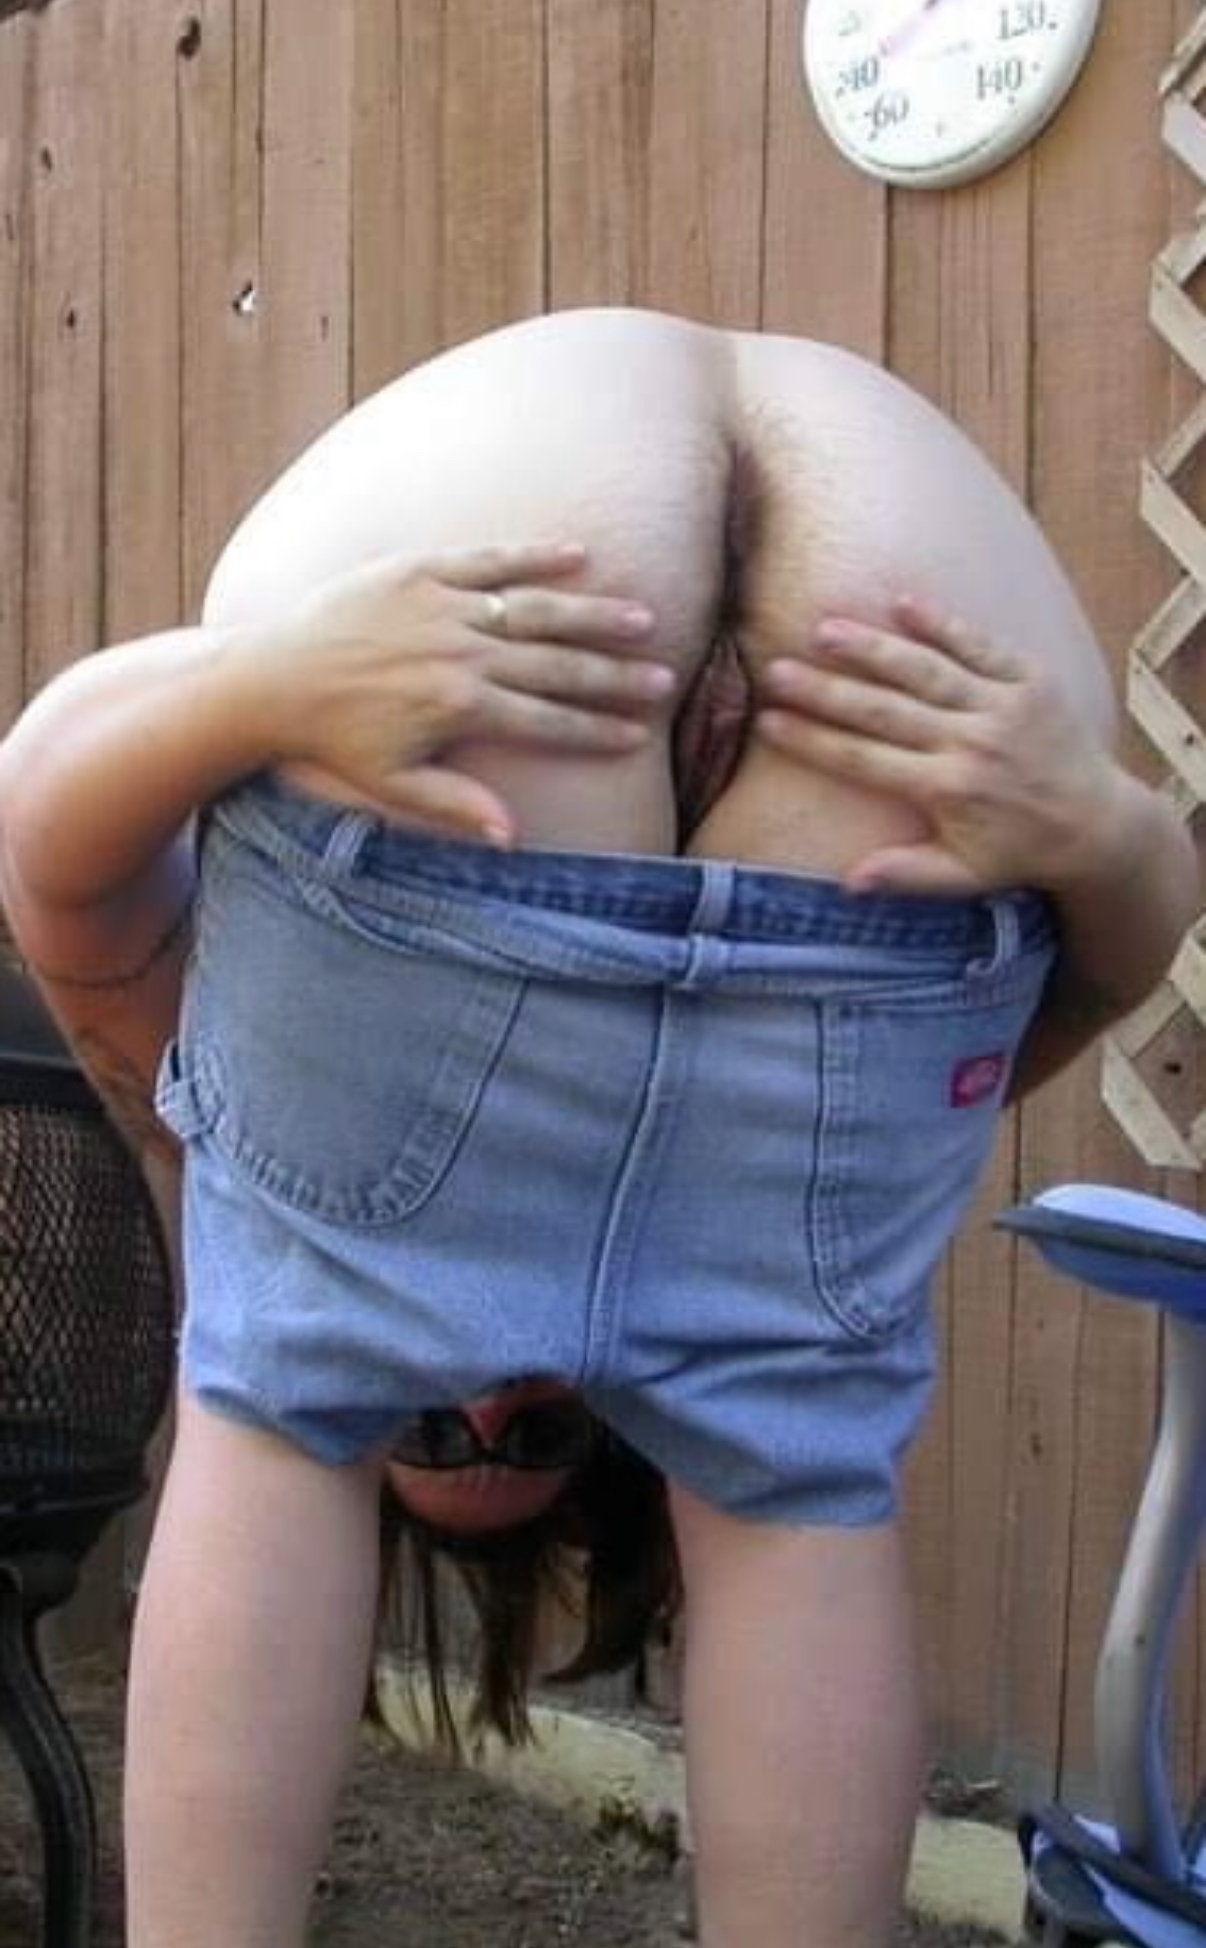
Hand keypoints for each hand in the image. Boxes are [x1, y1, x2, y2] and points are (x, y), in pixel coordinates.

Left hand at [233, 541, 667, 843]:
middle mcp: (461, 653)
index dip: (598, 729)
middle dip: (615, 675)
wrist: (271, 677)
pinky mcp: (419, 570)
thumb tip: (513, 837)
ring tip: (642, 619)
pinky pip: (489, 560)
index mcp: (461, 707)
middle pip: (557, 664)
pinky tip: (579, 556)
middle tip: (664, 679)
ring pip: (536, 608)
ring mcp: (443, 607)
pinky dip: (535, 556)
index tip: (640, 734)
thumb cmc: (333, 740)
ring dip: (593, 613)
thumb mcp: (393, 785)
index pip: (547, 720)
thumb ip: (455, 807)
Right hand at [756, 595, 1140, 897]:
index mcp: (946, 789)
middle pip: (883, 710)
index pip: (864, 760)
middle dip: (825, 690)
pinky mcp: (1030, 679)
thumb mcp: (963, 875)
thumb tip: (848, 882)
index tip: (768, 722)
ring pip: (926, 670)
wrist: (1098, 824)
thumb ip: (905, 875)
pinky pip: (980, 645)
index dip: (812, 740)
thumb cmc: (1019, 851)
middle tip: (776, 670)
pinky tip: (901, 601)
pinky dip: (942, 623)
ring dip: (873, 648)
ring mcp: (1000, 706)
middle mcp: (970, 743)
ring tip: (826, 628)